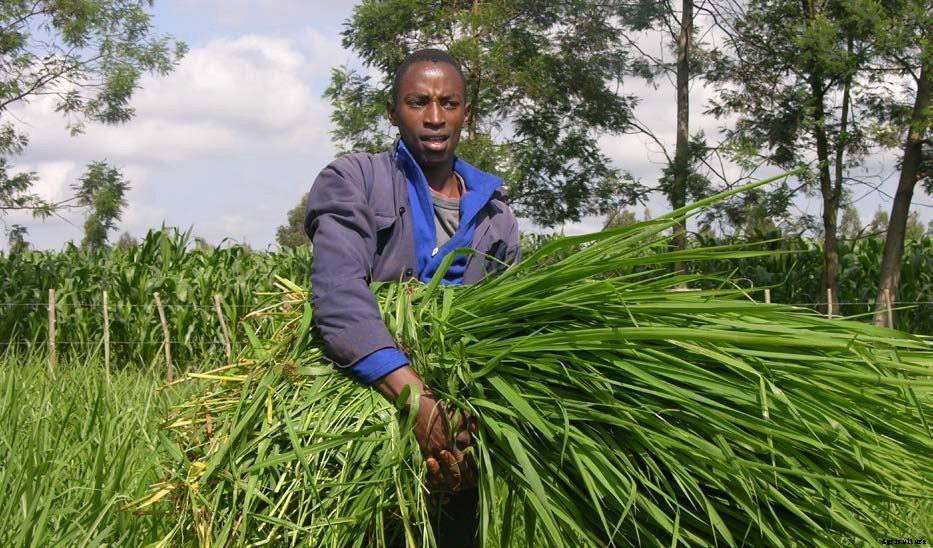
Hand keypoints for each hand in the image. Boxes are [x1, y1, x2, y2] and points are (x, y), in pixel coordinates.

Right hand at [374, 366, 477, 490]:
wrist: (422, 404)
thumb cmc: (443, 407)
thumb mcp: (462, 413)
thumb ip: (473, 425)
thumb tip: (481, 432)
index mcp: (463, 437)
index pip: (473, 460)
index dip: (476, 469)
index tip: (479, 475)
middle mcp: (453, 446)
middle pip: (462, 470)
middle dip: (467, 480)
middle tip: (471, 486)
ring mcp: (439, 450)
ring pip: (449, 474)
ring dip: (453, 482)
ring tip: (457, 487)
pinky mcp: (427, 451)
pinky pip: (434, 470)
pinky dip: (438, 477)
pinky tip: (442, 481)